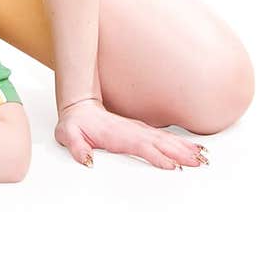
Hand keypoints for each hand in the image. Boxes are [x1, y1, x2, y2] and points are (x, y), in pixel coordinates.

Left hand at [54, 98, 209, 169]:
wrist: (81, 108)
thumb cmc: (76, 125)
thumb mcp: (68, 135)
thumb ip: (76, 147)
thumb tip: (87, 160)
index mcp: (119, 135)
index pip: (141, 146)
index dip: (156, 156)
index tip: (172, 166)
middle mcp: (134, 132)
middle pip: (161, 143)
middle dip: (181, 153)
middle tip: (200, 163)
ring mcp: (141, 131)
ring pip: (168, 140)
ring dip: (187, 148)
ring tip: (205, 158)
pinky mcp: (144, 133)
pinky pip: (167, 139)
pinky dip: (183, 144)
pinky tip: (196, 150)